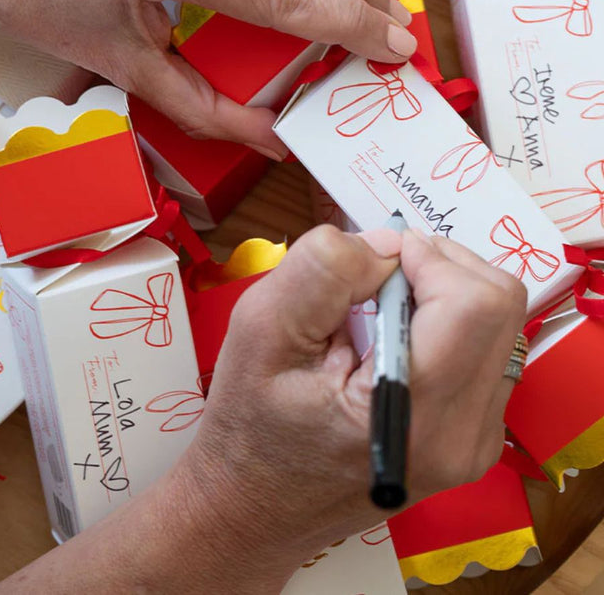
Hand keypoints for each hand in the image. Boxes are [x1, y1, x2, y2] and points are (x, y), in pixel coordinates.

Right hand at [178, 225, 526, 584]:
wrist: (255, 507)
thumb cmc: (250, 425)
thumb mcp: (260, 327)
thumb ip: (324, 270)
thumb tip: (390, 245)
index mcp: (413, 416)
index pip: (474, 304)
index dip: (429, 259)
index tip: (376, 261)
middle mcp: (463, 436)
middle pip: (499, 305)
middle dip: (441, 267)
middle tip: (379, 277)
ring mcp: (477, 443)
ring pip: (501, 323)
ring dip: (446, 292)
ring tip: (381, 312)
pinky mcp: (477, 440)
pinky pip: (490, 350)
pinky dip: (450, 322)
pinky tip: (397, 339)